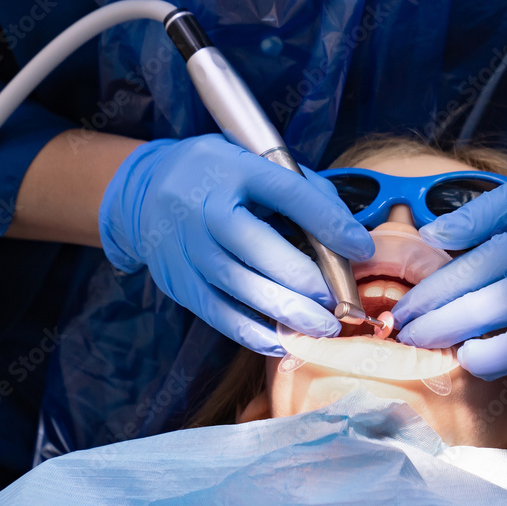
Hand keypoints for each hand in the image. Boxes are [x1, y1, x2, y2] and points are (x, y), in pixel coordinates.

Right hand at [99, 134, 373, 354]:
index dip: (328, 222)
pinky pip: (218, 314)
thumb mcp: (259, 165)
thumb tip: (349, 236)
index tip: (361, 249)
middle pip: (258, 248)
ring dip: (285, 314)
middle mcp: (203, 207)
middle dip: (305, 282)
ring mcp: (184, 247)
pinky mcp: (177, 281)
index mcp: (232, 169)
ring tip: (321, 329)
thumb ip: (305, 193)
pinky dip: (253, 332)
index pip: (287, 193)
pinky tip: (283, 341)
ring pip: (238, 287)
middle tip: (339, 307)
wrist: (145, 192)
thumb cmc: (221, 179)